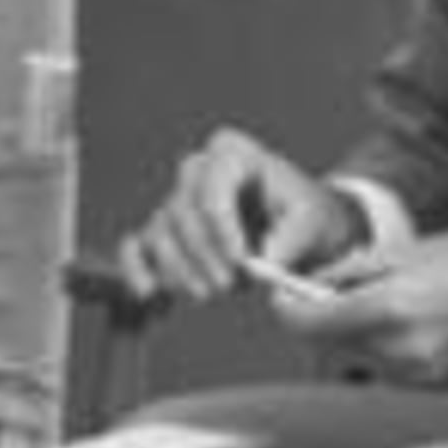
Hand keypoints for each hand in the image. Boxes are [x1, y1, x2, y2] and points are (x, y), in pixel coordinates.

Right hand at [115, 128, 359, 306]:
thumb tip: (266, 265)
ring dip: (183, 272)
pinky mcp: (160, 233)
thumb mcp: (313, 220)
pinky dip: (136, 270)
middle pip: (183, 212)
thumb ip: (294, 238)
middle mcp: (197, 171)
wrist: (291, 229)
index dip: (222, 227)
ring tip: (213, 293)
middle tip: (230, 286)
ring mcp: (175, 201)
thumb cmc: (301, 215)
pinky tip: (150, 292)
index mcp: (233, 154)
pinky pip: (134, 248)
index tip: (243, 262)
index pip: (213, 185)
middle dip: (204, 255)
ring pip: (161, 235)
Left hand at [264, 222, 447, 388]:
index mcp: (389, 310)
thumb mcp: (413, 249)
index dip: (285, 308)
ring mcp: (420, 372)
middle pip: (330, 344)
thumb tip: (316, 285)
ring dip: (355, 331)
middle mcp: (399, 350)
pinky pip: (392, 365)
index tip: (280, 293)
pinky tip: (412, 315)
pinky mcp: (439, 381)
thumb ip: (356, 272)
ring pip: (360, 356)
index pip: (306, 324)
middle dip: (321, 318)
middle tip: (326, 288)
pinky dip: (386, 343)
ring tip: (382, 294)